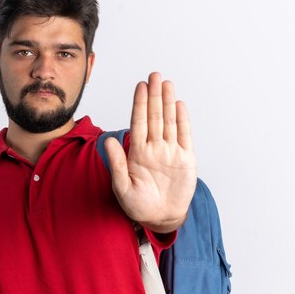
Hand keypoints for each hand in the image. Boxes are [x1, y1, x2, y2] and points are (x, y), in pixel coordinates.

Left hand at [105, 72, 196, 232]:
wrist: (160, 218)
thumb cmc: (138, 205)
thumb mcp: (122, 187)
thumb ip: (116, 163)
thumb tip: (109, 140)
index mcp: (137, 153)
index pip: (138, 122)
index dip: (139, 104)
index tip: (140, 86)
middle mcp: (154, 148)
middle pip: (154, 117)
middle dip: (154, 96)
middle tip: (154, 75)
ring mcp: (170, 152)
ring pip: (168, 122)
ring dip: (167, 103)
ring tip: (166, 84)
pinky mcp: (185, 159)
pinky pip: (184, 136)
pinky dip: (182, 120)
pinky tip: (179, 105)